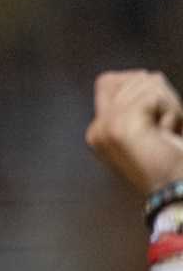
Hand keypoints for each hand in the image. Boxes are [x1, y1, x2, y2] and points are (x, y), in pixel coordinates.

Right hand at [86, 69, 182, 197]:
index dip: (139, 86)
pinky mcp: (121, 125)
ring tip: (171, 133)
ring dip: (169, 104)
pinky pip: (153, 95)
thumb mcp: (146, 132)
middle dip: (159, 95)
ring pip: (144, 84)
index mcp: (97, 131)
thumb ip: (135, 106)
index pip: (107, 81)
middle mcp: (96, 128)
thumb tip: (149, 76)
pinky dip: (172, 111)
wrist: (178, 194)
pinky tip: (171, 134)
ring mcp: (106, 126)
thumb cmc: (172, 165)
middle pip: (130, 78)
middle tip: (168, 128)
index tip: (157, 119)